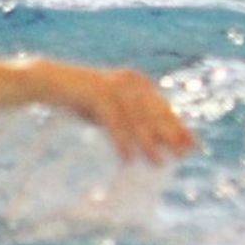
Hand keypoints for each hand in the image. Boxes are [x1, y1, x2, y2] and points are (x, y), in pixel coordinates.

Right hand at [55, 66, 195, 164]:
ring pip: (137, 119)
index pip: (164, 108)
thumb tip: (159, 143)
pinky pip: (113, 121)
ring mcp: (114, 85)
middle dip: (171, 136)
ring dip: (149, 143)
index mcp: (138, 82)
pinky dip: (121, 141)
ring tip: (158, 163)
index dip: (179, 128)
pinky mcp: (97, 93)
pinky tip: (128, 158)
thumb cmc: (85, 99)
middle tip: (183, 156)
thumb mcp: (114, 110)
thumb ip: (133, 121)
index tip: (193, 146)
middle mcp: (130, 81)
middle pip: (156, 113)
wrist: (51, 81)